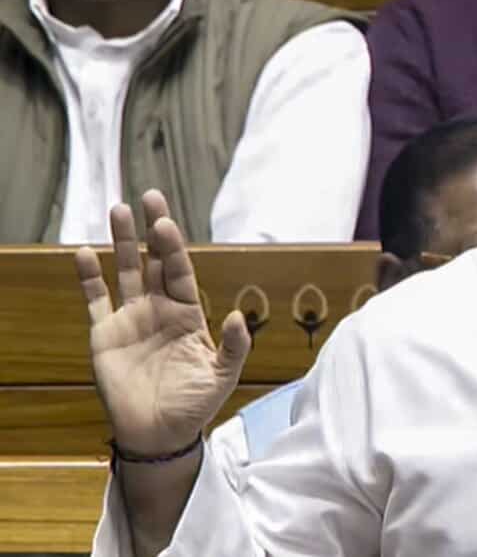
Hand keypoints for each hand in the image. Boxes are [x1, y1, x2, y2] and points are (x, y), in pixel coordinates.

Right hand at [78, 190, 251, 455]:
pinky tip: (83, 252)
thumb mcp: (223, 375)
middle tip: (149, 198)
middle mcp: (159, 309)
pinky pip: (95, 300)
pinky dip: (88, 277)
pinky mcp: (105, 334)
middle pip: (153, 261)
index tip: (165, 223)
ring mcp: (130, 319)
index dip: (172, 248)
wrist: (160, 434)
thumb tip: (239, 316)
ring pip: (125, 271)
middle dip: (151, 231)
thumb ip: (234, 346)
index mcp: (188, 313)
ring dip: (121, 242)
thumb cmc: (195, 404)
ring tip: (118, 210)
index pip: (179, 271)